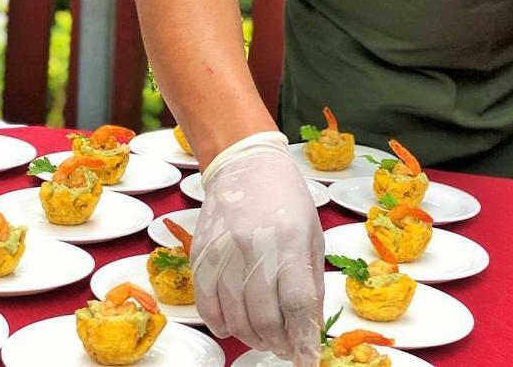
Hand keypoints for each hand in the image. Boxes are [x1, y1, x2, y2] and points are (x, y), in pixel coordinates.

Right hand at [190, 132, 323, 364]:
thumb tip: (309, 328)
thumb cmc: (285, 198)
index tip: (307, 361)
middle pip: (265, 319)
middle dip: (279, 344)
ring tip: (265, 336)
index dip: (303, 340)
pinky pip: (207, 307)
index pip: (297, 304)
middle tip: (286, 346)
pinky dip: (222, 325)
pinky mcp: (200, 255)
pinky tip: (235, 324)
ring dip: (252, 337)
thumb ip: (310, 281)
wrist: (244, 164)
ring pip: (235, 319)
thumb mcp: (312, 233)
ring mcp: (223, 252)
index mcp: (289, 240)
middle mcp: (254, 248)